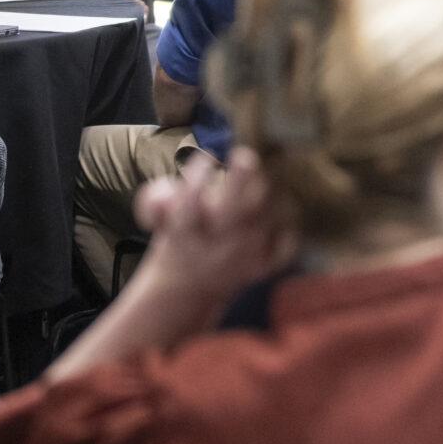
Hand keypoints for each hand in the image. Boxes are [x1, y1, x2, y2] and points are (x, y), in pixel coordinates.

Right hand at [129, 148, 295, 307]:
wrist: (189, 288)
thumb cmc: (178, 238)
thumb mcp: (159, 220)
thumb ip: (155, 199)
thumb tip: (169, 188)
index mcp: (187, 231)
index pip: (190, 204)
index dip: (198, 177)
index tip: (204, 158)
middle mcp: (216, 246)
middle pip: (236, 209)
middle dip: (242, 175)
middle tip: (243, 155)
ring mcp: (243, 257)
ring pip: (266, 218)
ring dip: (267, 193)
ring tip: (261, 179)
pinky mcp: (264, 266)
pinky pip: (285, 244)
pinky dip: (287, 226)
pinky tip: (278, 211)